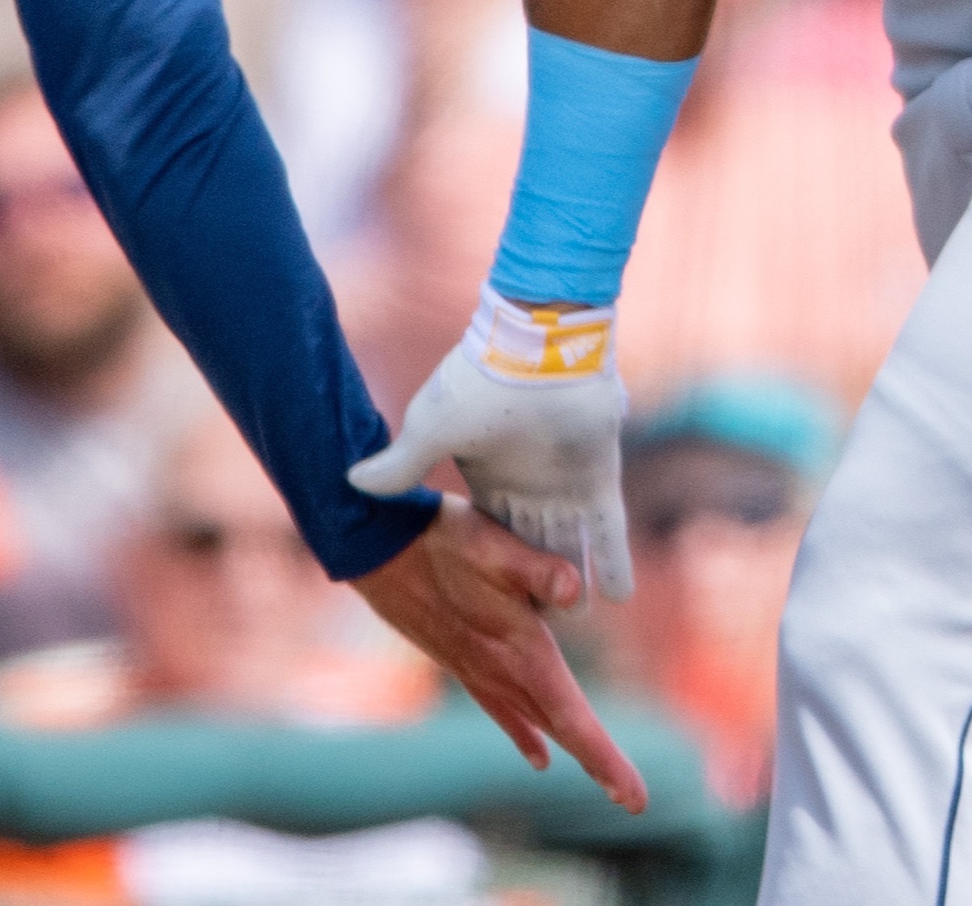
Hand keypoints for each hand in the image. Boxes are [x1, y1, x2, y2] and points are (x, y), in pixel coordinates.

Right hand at [351, 496, 648, 814]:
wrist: (376, 547)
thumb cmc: (441, 542)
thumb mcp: (494, 544)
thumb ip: (538, 569)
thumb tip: (574, 591)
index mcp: (520, 651)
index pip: (571, 719)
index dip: (605, 758)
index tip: (634, 798)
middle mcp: (501, 671)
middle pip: (561, 728)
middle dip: (599, 763)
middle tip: (634, 800)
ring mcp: (479, 670)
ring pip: (536, 721)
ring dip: (572, 748)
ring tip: (606, 781)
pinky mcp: (462, 660)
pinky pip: (502, 710)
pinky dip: (525, 733)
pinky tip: (538, 755)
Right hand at [352, 296, 632, 597]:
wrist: (533, 348)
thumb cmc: (478, 384)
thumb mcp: (432, 429)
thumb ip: (402, 465)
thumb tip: (352, 482)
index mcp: (489, 476)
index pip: (490, 534)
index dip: (491, 569)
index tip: (488, 604)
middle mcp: (528, 485)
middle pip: (531, 546)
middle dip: (532, 583)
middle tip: (533, 624)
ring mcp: (565, 483)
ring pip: (570, 545)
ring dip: (574, 582)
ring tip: (577, 618)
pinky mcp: (598, 478)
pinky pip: (609, 530)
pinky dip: (613, 561)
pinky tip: (619, 595)